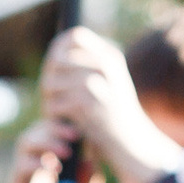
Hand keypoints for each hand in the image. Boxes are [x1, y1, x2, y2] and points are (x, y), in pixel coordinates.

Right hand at [3, 119, 106, 182]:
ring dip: (46, 142)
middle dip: (56, 128)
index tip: (82, 128)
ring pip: (25, 141)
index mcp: (53, 160)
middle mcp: (35, 162)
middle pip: (38, 128)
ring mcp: (23, 172)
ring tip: (64, 153)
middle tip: (73, 136)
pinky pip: (20, 166)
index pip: (53, 129)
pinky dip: (37, 165)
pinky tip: (54, 174)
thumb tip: (93, 153)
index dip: (64, 123)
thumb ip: (91, 178)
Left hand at [38, 28, 182, 182]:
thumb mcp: (111, 83)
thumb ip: (88, 67)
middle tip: (50, 96)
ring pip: (52, 83)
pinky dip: (54, 117)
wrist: (135, 145)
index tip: (55, 67)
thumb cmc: (118, 117)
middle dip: (48, 79)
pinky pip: (55, 104)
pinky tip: (61, 124)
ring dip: (48, 100)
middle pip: (57, 60)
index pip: (75, 37)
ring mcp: (95, 85)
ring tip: (55, 111)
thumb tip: (56, 55)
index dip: (59, 49)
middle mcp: (104, 66)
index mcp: (110, 57)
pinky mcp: (86, 107)